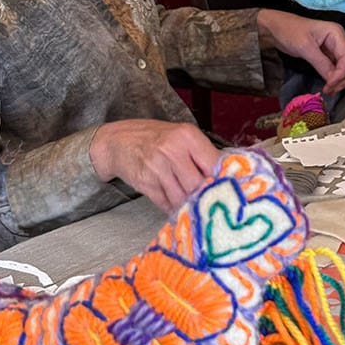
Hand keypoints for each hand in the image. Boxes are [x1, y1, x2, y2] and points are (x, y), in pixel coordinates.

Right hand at [90, 117, 221, 213]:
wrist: (118, 142)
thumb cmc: (155, 139)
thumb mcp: (181, 136)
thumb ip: (201, 154)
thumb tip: (224, 177)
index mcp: (187, 136)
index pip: (214, 163)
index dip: (221, 179)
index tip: (227, 190)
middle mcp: (173, 150)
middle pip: (198, 184)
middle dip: (205, 196)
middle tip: (211, 203)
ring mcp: (157, 168)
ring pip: (182, 197)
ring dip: (189, 205)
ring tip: (194, 207)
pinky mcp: (146, 184)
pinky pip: (166, 203)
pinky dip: (173, 208)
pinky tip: (177, 207)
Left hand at [257, 9, 344, 94]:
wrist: (276, 28)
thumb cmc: (289, 31)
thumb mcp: (305, 47)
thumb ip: (321, 64)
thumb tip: (332, 80)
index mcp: (336, 33)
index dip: (341, 74)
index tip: (330, 85)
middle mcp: (339, 39)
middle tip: (332, 89)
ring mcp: (335, 46)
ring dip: (342, 79)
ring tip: (330, 89)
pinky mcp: (328, 53)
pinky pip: (338, 67)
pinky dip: (336, 77)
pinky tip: (329, 84)